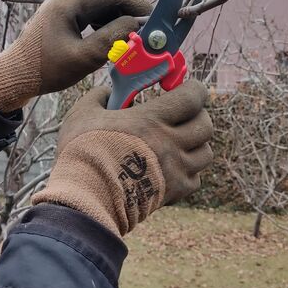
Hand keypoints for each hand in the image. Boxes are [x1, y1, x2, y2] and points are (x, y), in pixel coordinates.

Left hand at [0, 0, 150, 112]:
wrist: (15, 78)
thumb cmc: (45, 70)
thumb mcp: (83, 57)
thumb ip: (112, 39)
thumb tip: (137, 25)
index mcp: (68, 4)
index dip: (134, 3)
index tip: (154, 16)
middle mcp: (66, 2)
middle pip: (105, 0)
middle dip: (129, 12)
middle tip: (149, 28)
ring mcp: (64, 12)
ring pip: (99, 10)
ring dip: (119, 20)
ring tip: (135, 35)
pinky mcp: (63, 23)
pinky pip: (90, 19)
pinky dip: (106, 27)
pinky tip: (115, 40)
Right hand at [33, 80, 212, 235]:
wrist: (84, 199)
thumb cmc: (82, 153)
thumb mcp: (82, 114)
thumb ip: (98, 97)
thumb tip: (107, 91)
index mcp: (151, 119)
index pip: (193, 98)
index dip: (195, 90)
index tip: (187, 88)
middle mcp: (170, 143)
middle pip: (206, 125)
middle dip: (198, 116)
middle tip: (184, 116)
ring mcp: (175, 170)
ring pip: (206, 153)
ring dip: (196, 145)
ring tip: (179, 143)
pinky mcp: (173, 193)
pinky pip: (195, 180)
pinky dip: (189, 173)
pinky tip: (171, 168)